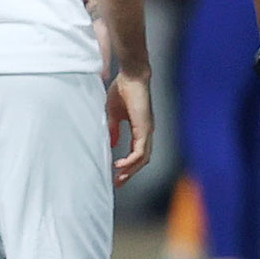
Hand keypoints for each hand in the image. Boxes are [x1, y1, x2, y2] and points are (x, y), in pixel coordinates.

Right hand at [105, 72, 152, 186]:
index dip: (129, 164)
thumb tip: (112, 143)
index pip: (138, 152)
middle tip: (118, 182)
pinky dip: (131, 160)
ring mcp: (147, 131)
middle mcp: (146, 132)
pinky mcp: (144, 128)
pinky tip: (120, 165)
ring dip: (131, 170)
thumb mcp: (113, 114)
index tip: (116, 173)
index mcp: (140, 128)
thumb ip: (114, 129)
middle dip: (130, 173)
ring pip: (143, 158)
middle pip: (142, 160)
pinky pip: (140, 151)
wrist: (131, 76)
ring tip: (119, 177)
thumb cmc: (122, 90)